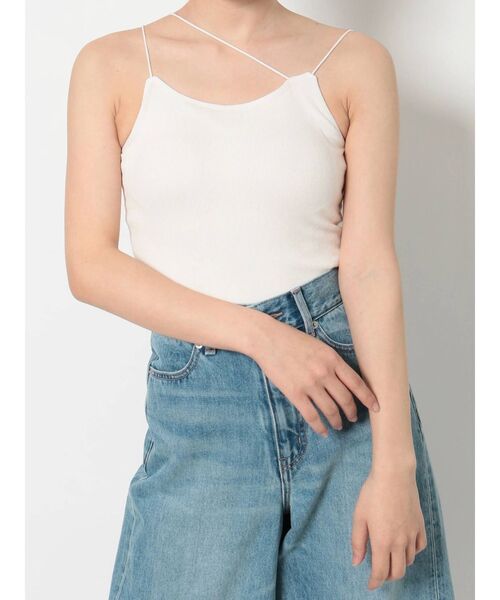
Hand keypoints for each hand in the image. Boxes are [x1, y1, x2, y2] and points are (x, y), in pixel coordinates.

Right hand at [247, 315, 378, 436]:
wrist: (267, 339)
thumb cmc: (292, 340)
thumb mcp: (319, 346)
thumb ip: (332, 362)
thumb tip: (344, 380)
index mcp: (332, 359)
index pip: (357, 383)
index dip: (368, 397)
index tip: (376, 407)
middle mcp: (324, 373)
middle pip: (345, 399)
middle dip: (352, 412)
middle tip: (354, 418)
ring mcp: (309, 384)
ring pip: (330, 410)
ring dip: (337, 421)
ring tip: (339, 426)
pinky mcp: (294, 394)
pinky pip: (311, 416)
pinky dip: (319, 426)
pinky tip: (323, 431)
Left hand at [351, 468, 426, 589]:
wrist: (394, 475)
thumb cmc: (373, 493)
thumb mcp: (359, 516)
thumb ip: (358, 541)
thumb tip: (356, 562)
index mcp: (383, 542)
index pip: (381, 572)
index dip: (375, 582)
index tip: (370, 585)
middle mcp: (400, 542)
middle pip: (398, 571)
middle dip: (388, 576)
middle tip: (380, 573)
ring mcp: (412, 534)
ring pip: (410, 560)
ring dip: (400, 564)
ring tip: (390, 557)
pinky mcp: (420, 525)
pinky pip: (420, 546)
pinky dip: (413, 551)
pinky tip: (405, 545)